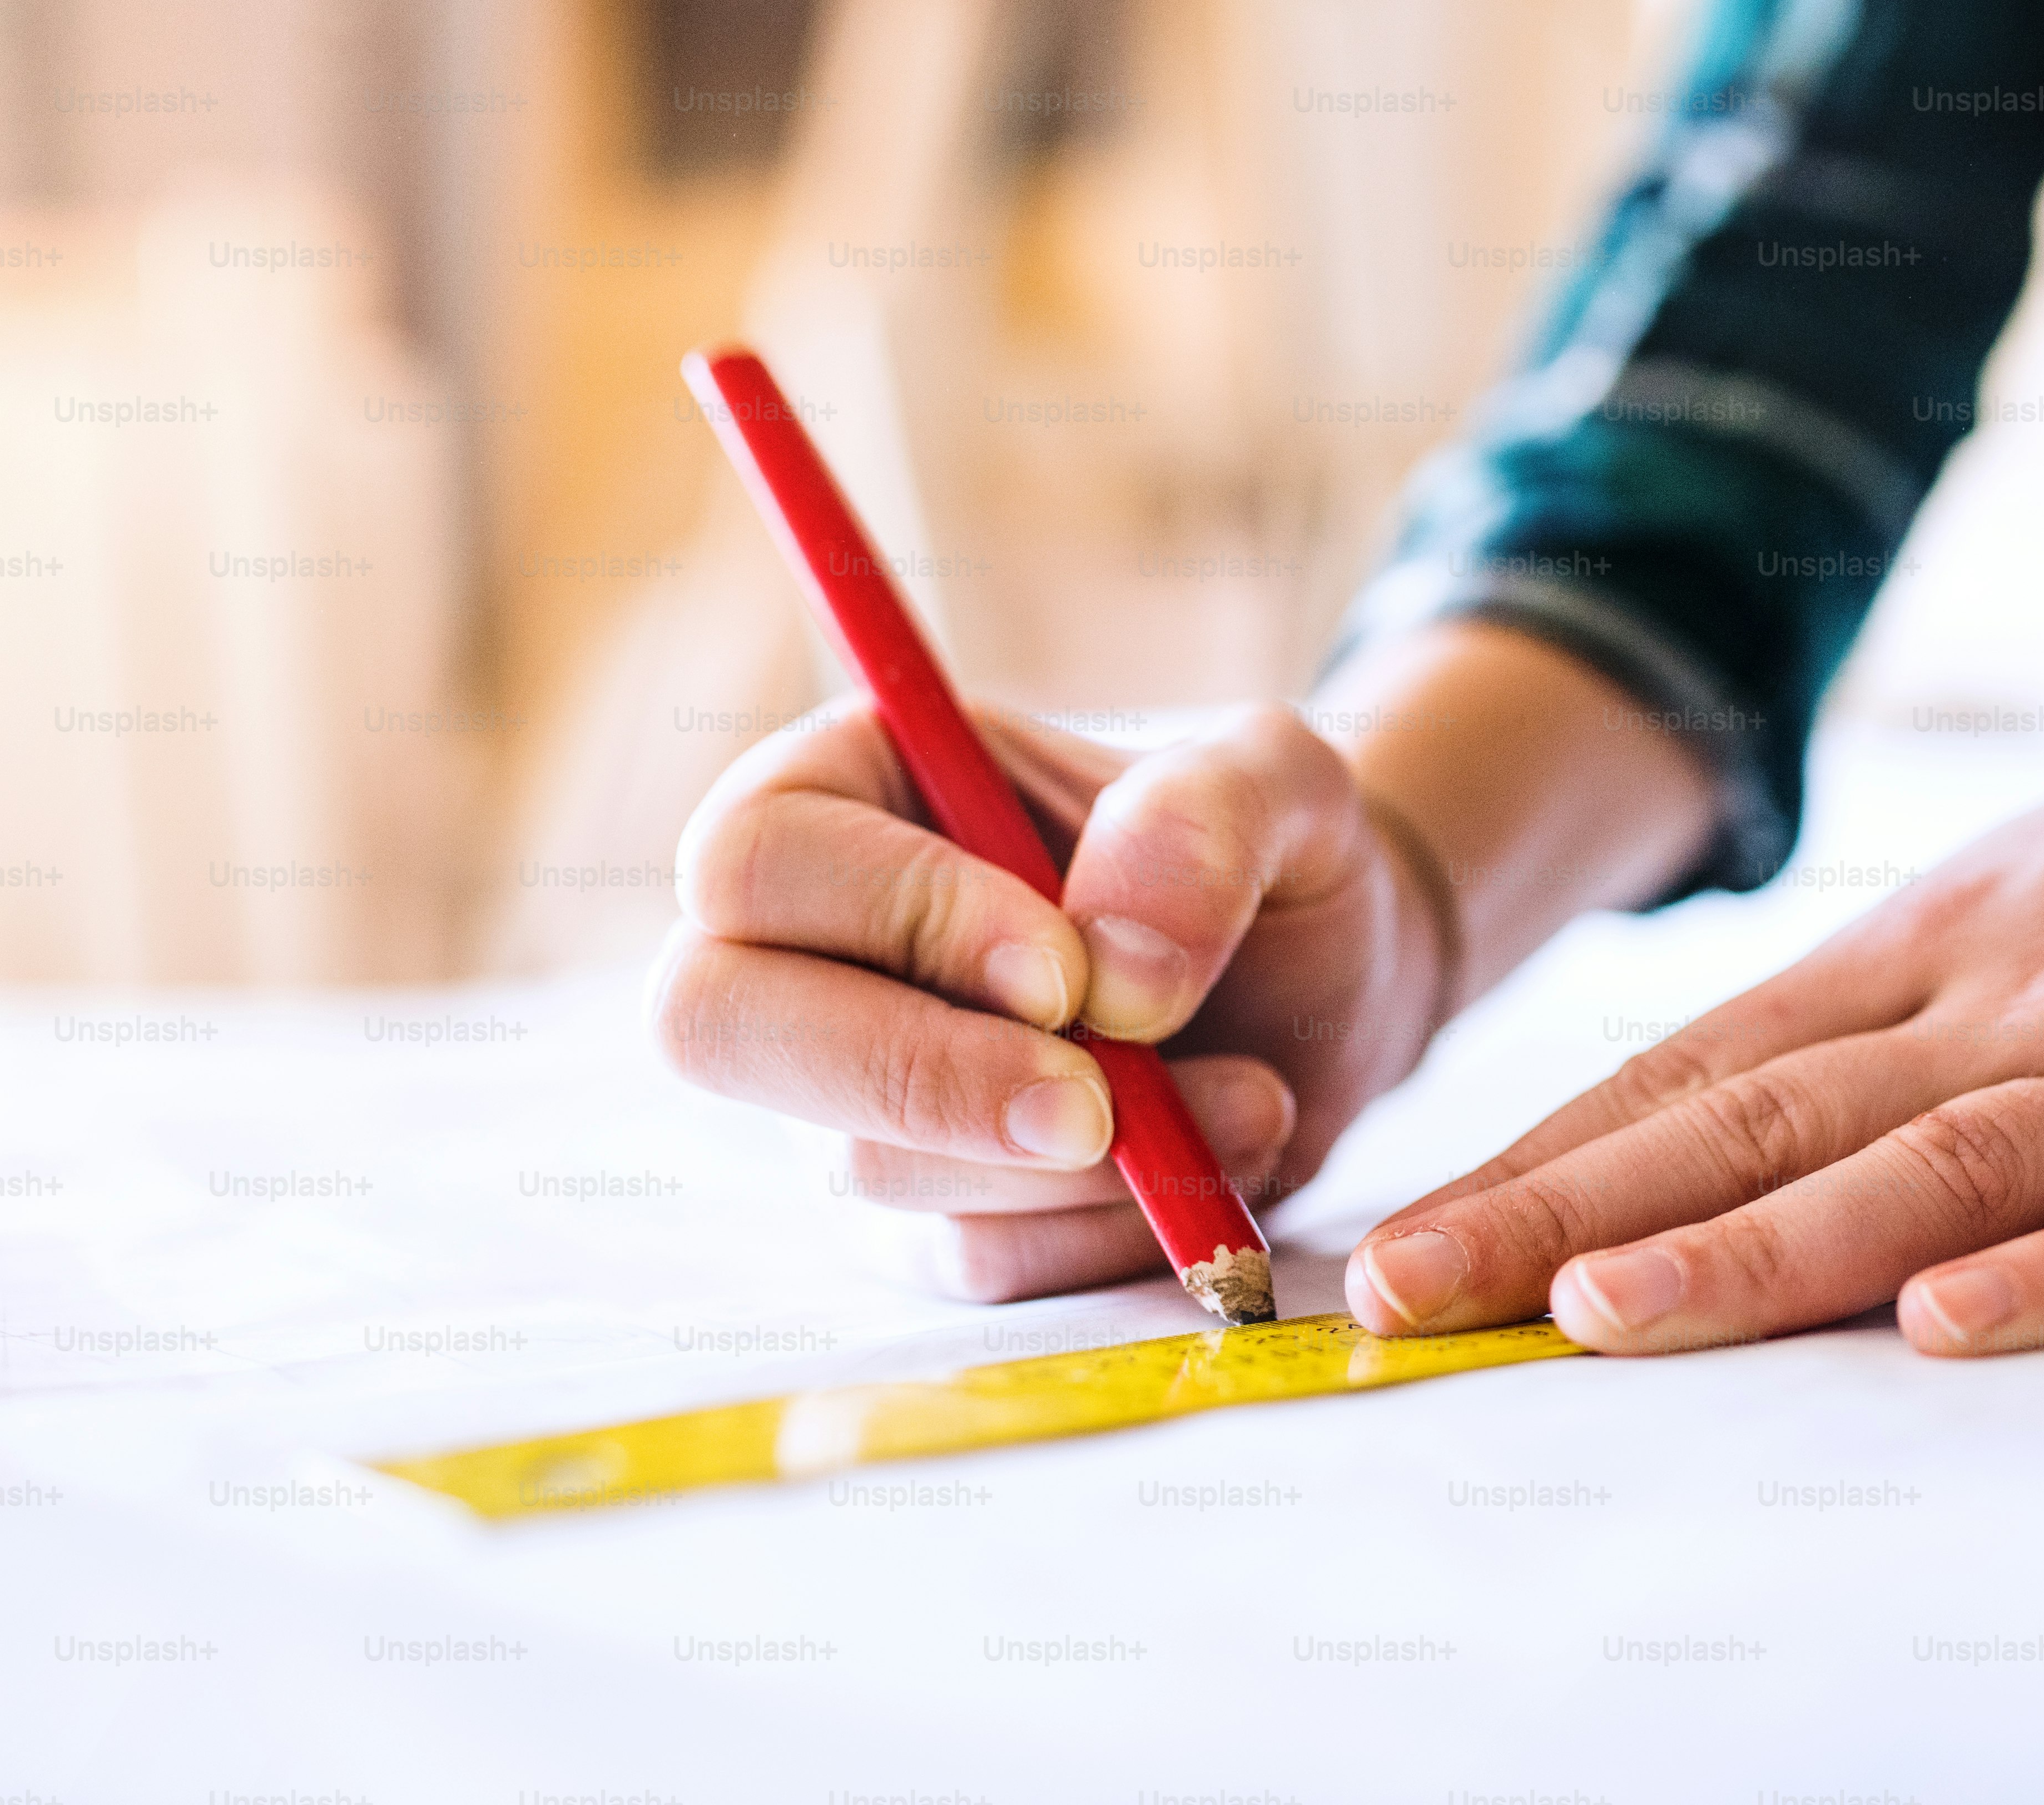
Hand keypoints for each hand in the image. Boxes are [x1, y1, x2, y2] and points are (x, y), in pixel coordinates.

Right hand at [651, 698, 1445, 1299]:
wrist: (1329, 987)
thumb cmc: (1267, 857)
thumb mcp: (1283, 782)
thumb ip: (1206, 822)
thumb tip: (1116, 970)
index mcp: (848, 789)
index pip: (755, 860)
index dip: (895, 918)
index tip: (1064, 971)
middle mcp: (802, 946)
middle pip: (713, 1024)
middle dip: (917, 1076)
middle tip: (1094, 1105)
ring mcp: (841, 1096)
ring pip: (861, 1166)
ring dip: (1065, 1165)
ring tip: (1248, 1096)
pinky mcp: (917, 1218)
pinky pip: (965, 1262)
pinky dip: (1103, 1233)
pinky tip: (1214, 1162)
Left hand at [1346, 614, 2043, 1355]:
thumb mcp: (2015, 893)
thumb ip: (1864, 1019)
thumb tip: (1672, 1128)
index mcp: (1935, 941)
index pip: (1698, 1068)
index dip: (1542, 1164)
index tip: (1406, 1243)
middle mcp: (2024, 997)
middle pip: (1768, 1121)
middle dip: (1576, 1218)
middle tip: (1418, 1292)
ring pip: (1936, 1170)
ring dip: (1759, 1252)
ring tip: (1604, 1319)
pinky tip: (1948, 1333)